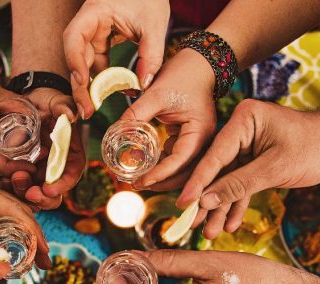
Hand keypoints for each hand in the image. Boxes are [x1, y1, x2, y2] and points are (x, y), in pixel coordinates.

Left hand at [0, 176, 51, 268]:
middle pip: (19, 212)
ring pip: (13, 216)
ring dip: (26, 238)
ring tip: (37, 260)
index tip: (43, 254)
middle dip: (34, 238)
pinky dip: (11, 236)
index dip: (32, 233)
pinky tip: (15, 254)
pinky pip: (0, 219)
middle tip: (46, 262)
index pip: (14, 211)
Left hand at [10, 87, 86, 209]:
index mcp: (71, 153)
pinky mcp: (25, 169)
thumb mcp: (57, 100)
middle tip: (29, 194)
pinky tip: (2, 181)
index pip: (71, 174)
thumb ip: (64, 106)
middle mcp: (56, 165)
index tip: (48, 189)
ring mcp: (40, 169)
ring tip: (10, 183)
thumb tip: (71, 115)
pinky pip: (20, 184)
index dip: (62, 185)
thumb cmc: (47, 100)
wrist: (28, 99)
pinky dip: (12, 187)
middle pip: (54, 191)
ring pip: (35, 191)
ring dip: (24, 192)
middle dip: (43, 197)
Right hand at [63, 0, 169, 117]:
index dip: (74, 61)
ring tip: (92, 108)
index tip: (82, 82)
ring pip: (86, 62)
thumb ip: (151, 54)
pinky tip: (108, 94)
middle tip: (86, 110)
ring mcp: (95, 32)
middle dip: (80, 85)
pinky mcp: (103, 40)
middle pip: (76, 55)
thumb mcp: (154, 25)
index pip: (75, 37)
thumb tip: (143, 84)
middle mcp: (89, 23)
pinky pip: (98, 62)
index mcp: (95, 11)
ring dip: (90, 86)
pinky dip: (103, 78)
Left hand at [121, 50, 216, 190]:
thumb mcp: (156, 94)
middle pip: (185, 173)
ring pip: (182, 169)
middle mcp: (204, 141)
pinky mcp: (191, 138)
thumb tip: (115, 133)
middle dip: (161, 182)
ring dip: (162, 177)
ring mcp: (199, 141)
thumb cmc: (183, 74)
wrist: (199, 62)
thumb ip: (136, 114)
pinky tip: (146, 166)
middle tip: (135, 184)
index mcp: (200, 132)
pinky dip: (163, 165)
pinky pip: (178, 158)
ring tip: (138, 179)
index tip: (140, 181)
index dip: (160, 174)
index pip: (180, 161)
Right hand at [180, 100, 319, 238]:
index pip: (214, 156)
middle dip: (207, 200)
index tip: (183, 205)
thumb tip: (205, 201)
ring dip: (221, 206)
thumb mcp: (275, 169)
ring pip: (227, 180)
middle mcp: (241, 129)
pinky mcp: (256, 157)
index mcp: (244, 120)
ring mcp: (248, 144)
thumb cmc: (315, 146)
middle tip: (192, 225)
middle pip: (216, 169)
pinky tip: (230, 224)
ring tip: (210, 232)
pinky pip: (241, 182)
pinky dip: (237, 202)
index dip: (198, 183)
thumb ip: (238, 185)